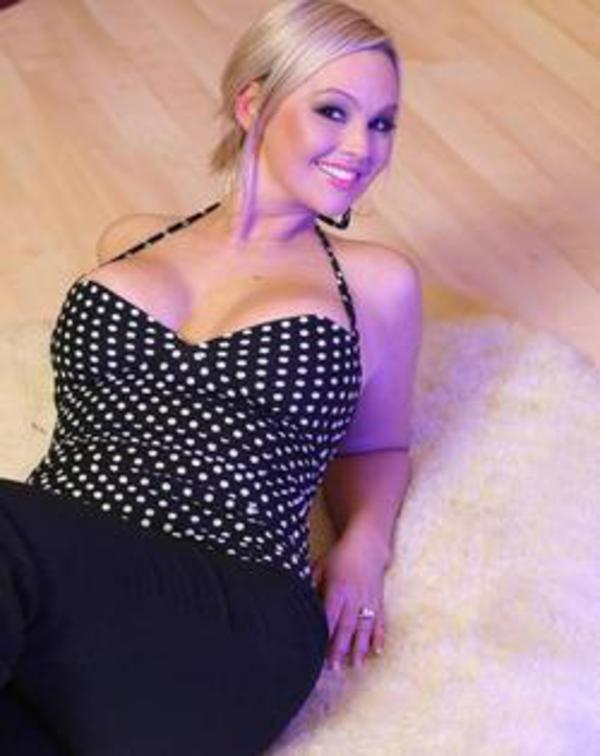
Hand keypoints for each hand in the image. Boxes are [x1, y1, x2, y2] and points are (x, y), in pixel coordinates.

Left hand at [310, 530, 386, 670]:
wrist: (368, 546)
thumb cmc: (340, 556)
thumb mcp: (322, 566)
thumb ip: (311, 583)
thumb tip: (299, 599)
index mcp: (338, 588)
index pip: (330, 616)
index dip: (324, 634)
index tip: (318, 651)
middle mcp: (354, 597)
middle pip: (347, 626)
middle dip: (341, 648)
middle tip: (335, 668)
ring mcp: (368, 600)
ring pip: (364, 627)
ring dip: (360, 647)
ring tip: (356, 666)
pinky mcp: (379, 601)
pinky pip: (380, 621)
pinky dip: (379, 637)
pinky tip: (377, 651)